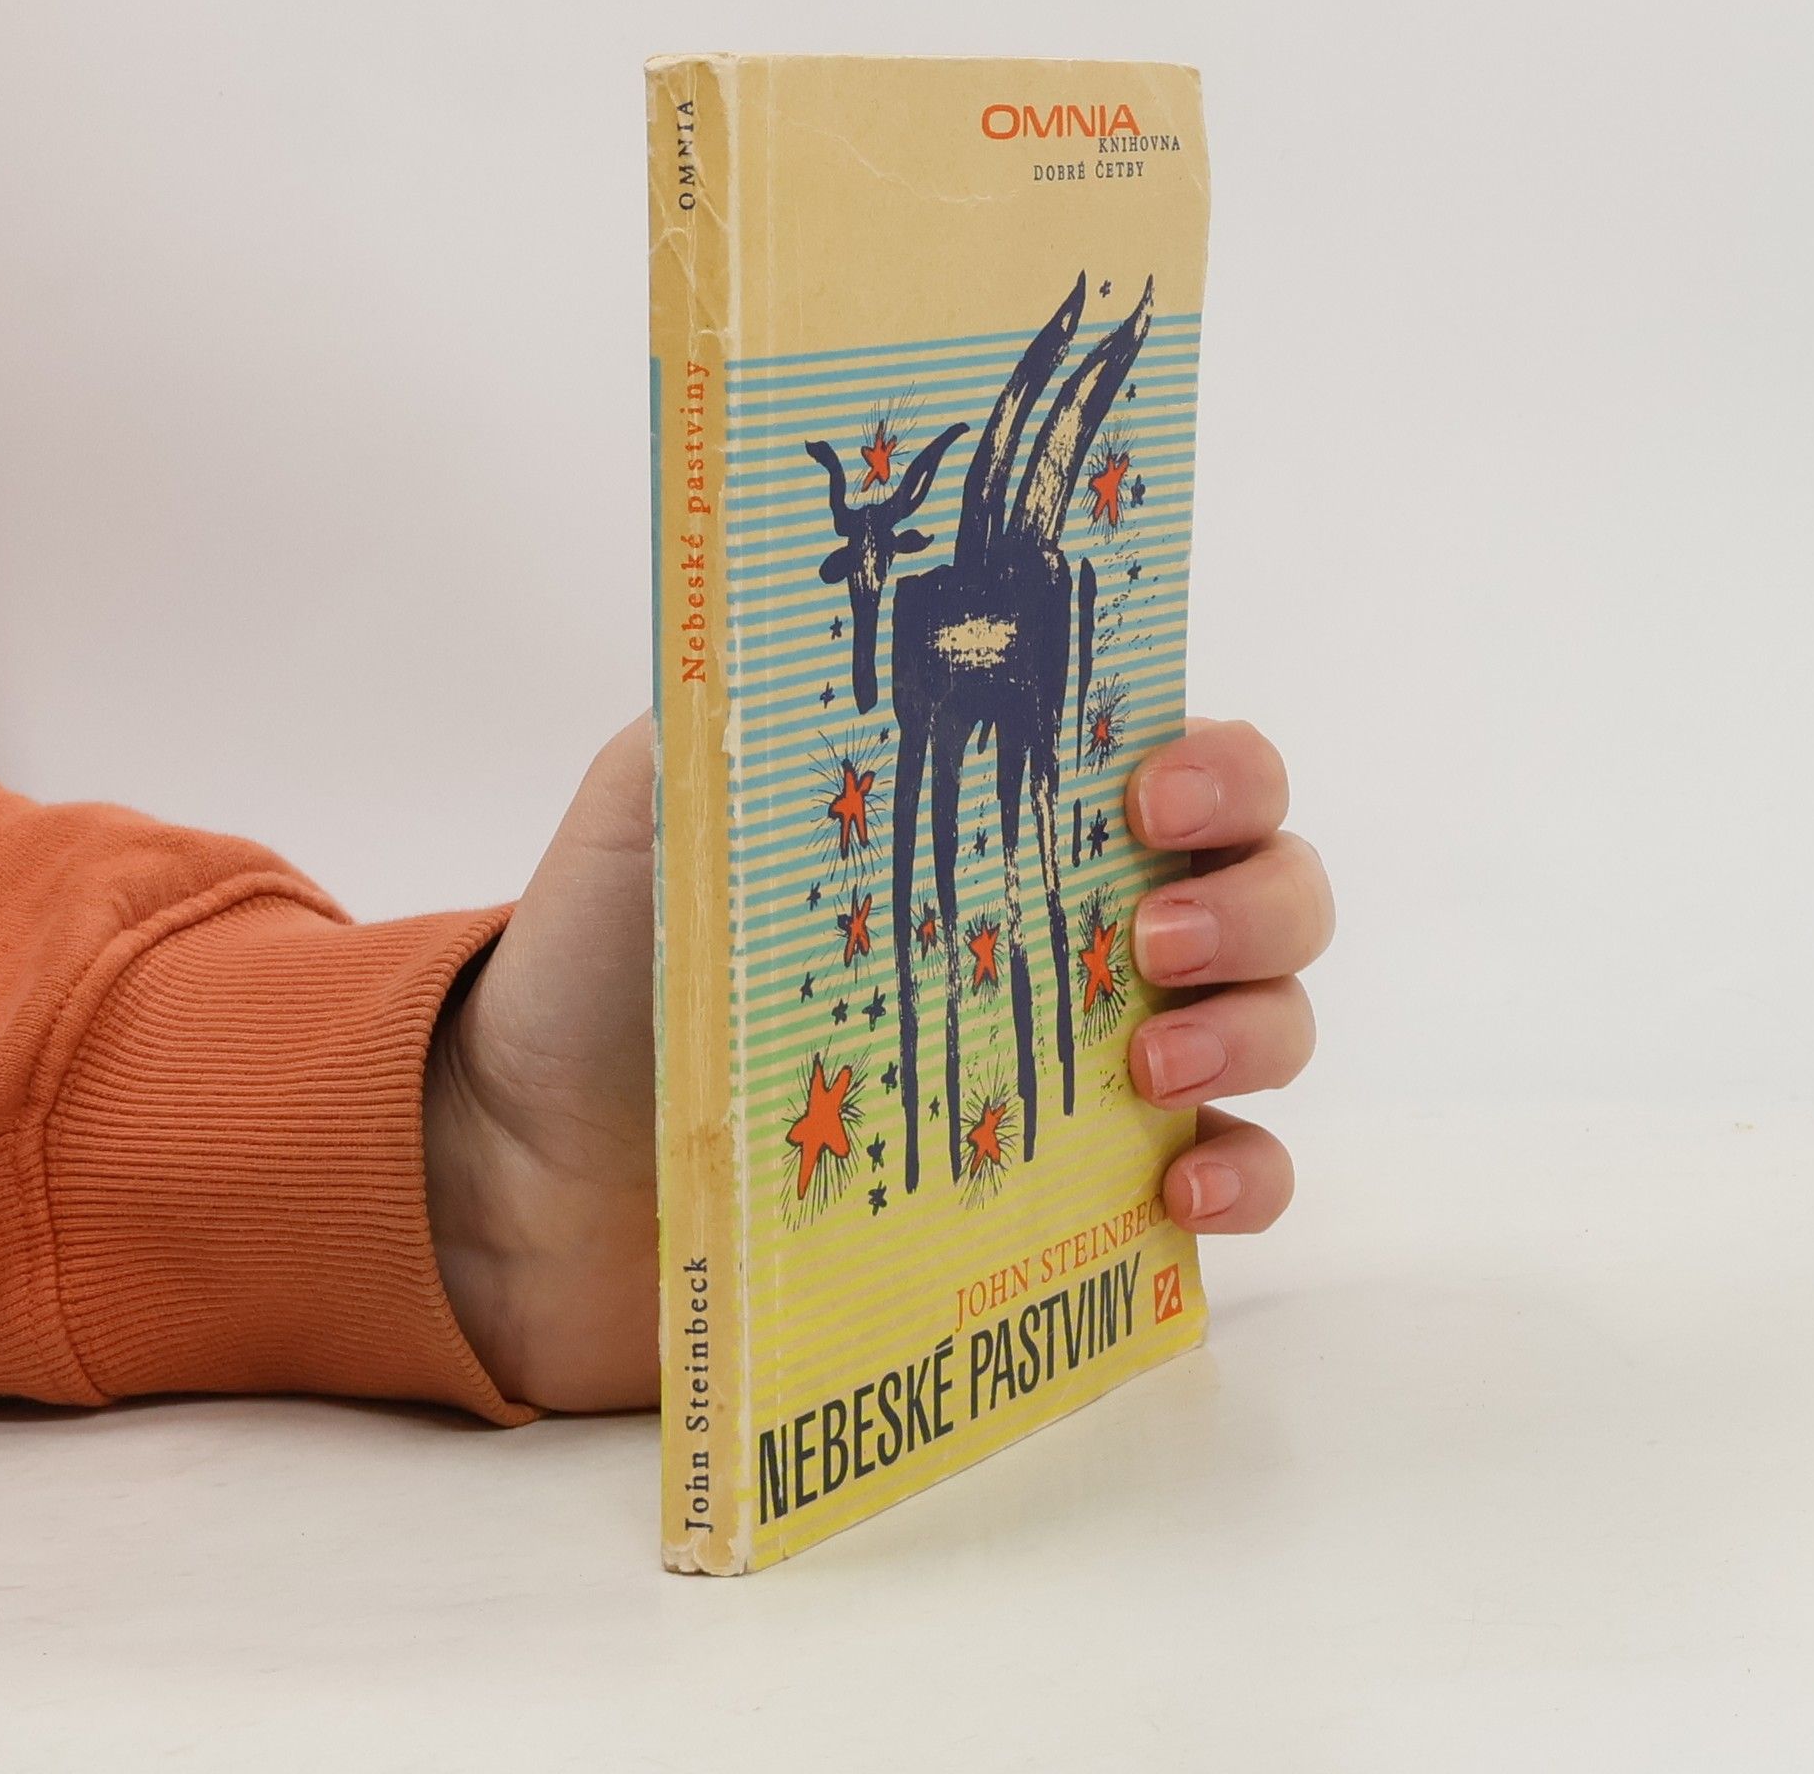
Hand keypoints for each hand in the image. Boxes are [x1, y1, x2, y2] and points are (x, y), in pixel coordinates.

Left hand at [423, 712, 1332, 1411]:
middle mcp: (1078, 927)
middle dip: (1256, 903)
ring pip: (1274, 1022)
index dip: (1223, 767)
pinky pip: (1234, 1176)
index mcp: (1007, 814)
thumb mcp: (658, 803)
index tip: (1155, 799)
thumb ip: (753, 709)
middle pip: (1271, 885)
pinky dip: (1247, 1180)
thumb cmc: (606, 968)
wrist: (539, 1169)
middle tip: (1152, 940)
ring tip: (1149, 1067)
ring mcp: (1092, 1062)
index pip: (1187, 759)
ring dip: (1255, 1033)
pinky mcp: (1080, 1194)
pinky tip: (1182, 1191)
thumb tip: (840, 620)